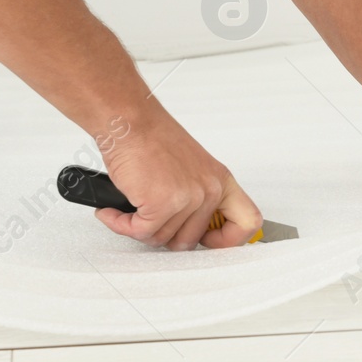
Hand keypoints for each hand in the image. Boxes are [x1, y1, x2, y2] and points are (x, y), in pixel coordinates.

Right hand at [93, 109, 262, 249]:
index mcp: (221, 181)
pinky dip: (121, 225)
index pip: (247, 223)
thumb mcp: (191, 168)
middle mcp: (208, 190)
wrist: (130, 121)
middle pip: (191, 240)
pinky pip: (140, 232)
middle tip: (150, 220)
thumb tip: (191, 227)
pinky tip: (114, 213)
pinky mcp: (161, 204)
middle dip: (165, 235)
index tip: (208, 240)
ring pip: (162, 238)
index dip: (227, 240)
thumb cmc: (152, 139)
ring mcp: (187, 199)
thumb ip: (198, 197)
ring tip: (130, 209)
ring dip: (139, 228)